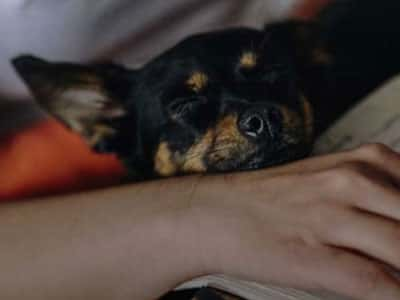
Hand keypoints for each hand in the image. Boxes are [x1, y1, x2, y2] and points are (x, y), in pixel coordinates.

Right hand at [185, 143, 399, 299]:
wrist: (215, 212)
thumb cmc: (266, 199)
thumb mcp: (326, 178)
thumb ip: (371, 194)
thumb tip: (394, 221)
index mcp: (356, 163)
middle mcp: (348, 184)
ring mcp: (330, 219)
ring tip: (395, 270)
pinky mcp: (313, 256)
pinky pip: (373, 281)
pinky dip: (390, 292)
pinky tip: (390, 293)